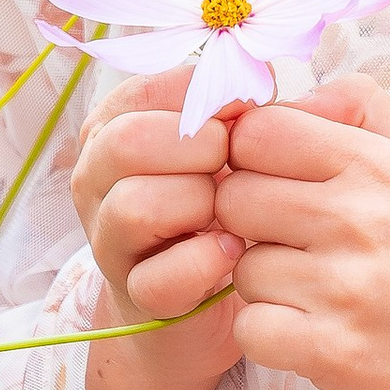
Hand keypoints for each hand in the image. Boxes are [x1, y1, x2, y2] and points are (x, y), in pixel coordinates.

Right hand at [69, 67, 242, 389]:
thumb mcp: (241, 147)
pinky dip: (207, 262)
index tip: (244, 115)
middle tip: (233, 164)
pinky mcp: (135, 296)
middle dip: (195, 148)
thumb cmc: (230, 203)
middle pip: (126, 142)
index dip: (205, 99)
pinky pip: (159, 276)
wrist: (213, 299)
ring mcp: (109, 240)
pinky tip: (235, 255)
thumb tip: (292, 93)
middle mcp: (97, 177)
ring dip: (199, 204)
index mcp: (116, 124)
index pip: (145, 90)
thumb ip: (260, 111)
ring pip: (134, 206)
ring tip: (234, 213)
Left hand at [216, 77, 389, 389]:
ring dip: (266, 285)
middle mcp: (360, 218)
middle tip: (294, 245)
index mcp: (380, 166)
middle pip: (234, 197)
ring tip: (316, 293)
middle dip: (251, 223)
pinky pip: (249, 326)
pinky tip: (309, 332)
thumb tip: (302, 92)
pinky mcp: (329, 348)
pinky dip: (269, 335)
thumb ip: (367, 111)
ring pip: (241, 267)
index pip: (259, 132)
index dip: (251, 158)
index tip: (274, 183)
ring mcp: (342, 285)